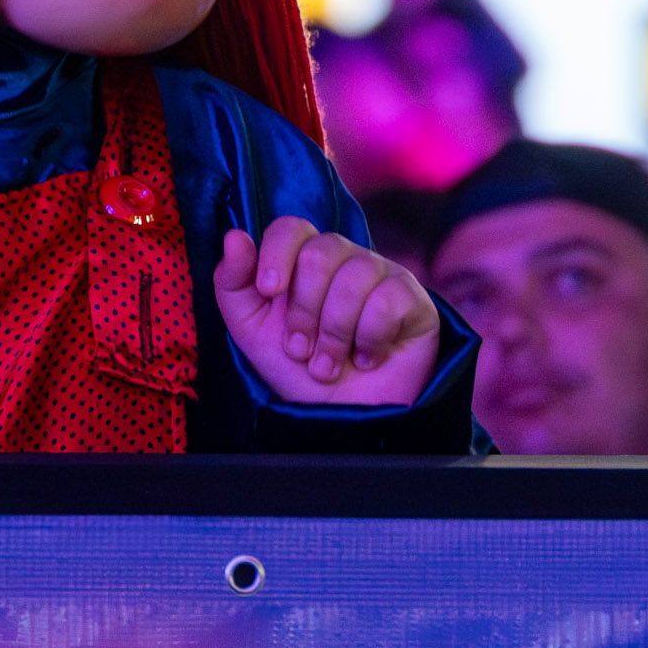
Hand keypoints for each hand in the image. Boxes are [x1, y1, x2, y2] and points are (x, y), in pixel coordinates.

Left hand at [211, 216, 437, 407]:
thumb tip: (233, 236)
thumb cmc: (299, 371)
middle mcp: (346, 259)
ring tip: (328, 366)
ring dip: (334, 334)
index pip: (291, 228)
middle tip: (301, 349)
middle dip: (304, 311)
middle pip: (320, 252)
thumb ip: (234, 284)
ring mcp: (383, 275)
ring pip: (354, 277)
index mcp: (305, 260)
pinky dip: (369, 339)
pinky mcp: (414, 300)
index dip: (277, 254)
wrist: (343, 419)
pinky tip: (367, 358)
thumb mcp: (252, 332)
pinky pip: (387, 301)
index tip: (270, 291)